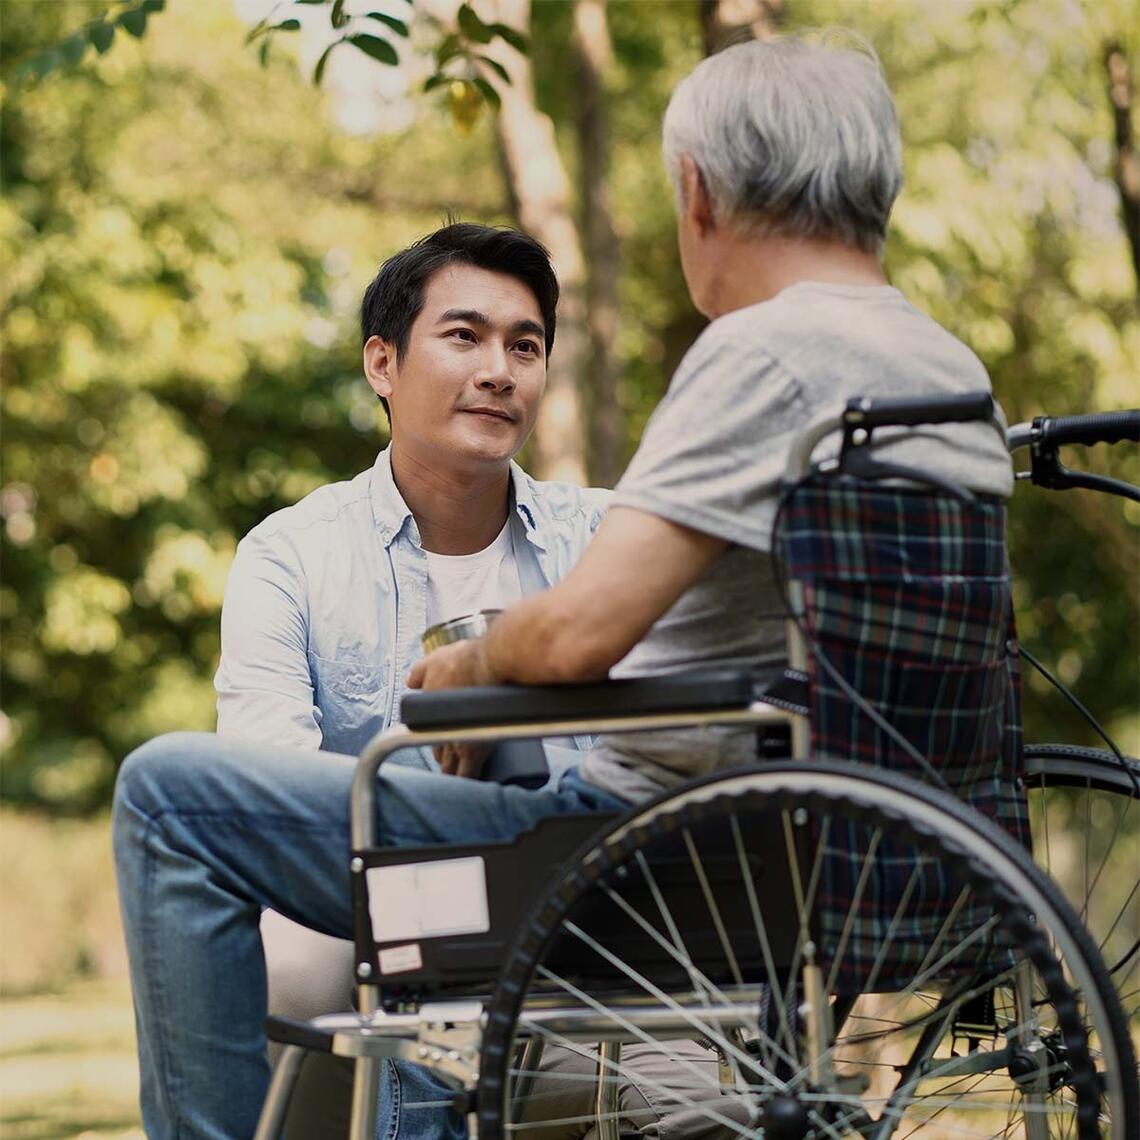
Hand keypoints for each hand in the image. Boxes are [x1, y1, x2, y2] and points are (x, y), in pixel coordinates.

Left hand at [406, 639, 495, 778]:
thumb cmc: (465, 660)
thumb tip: (410, 681)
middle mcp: (439, 730)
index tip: (444, 748)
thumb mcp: (434, 660)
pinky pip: (469, 775)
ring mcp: (456, 741)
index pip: (427, 738)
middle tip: (453, 768)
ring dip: (455, 774)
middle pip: (440, 757)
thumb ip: (420, 673)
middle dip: (445, 763)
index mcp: (428, 712)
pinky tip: (474, 786)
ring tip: (462, 779)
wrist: (488, 665)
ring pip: (452, 769)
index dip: (437, 745)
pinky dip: (469, 781)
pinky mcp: (475, 749)